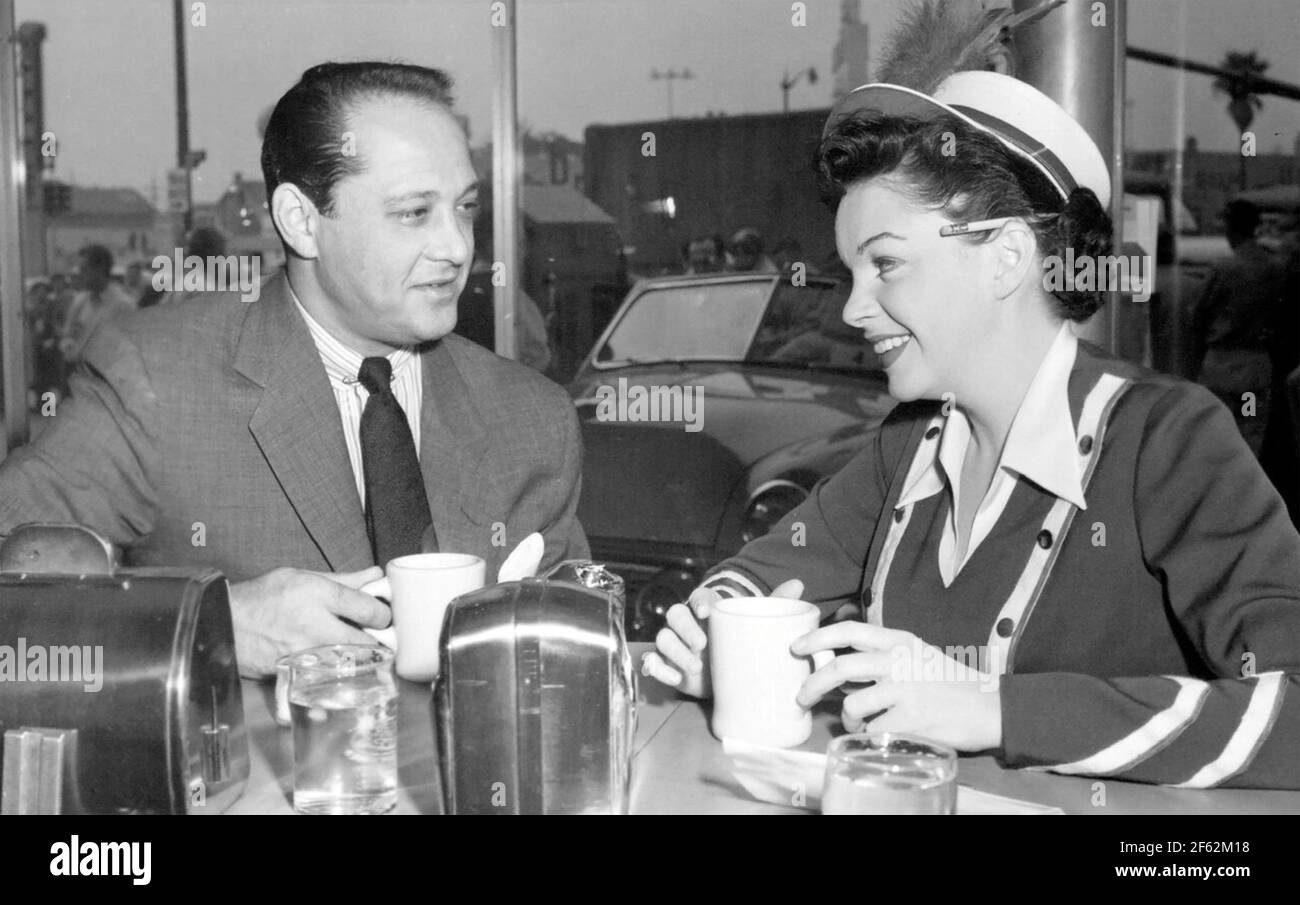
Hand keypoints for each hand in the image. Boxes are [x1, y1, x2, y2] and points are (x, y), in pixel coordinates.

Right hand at [227, 566, 391, 677]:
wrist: (223, 623)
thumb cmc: (262, 597)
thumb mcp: (301, 577)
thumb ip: (342, 578)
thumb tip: (374, 573)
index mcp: (319, 594)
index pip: (369, 607)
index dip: (382, 614)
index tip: (380, 617)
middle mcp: (315, 624)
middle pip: (366, 641)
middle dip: (377, 643)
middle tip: (375, 640)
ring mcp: (305, 652)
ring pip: (351, 665)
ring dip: (361, 663)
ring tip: (358, 656)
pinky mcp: (295, 673)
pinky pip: (324, 685)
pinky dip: (335, 686)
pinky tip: (338, 679)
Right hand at [640, 578, 805, 698]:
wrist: (730, 678)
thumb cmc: (742, 646)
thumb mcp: (758, 625)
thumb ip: (776, 603)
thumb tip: (798, 583)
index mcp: (707, 610)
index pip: (697, 598)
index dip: (699, 602)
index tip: (707, 612)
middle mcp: (687, 625)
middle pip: (674, 615)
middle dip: (684, 628)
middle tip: (702, 644)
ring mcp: (675, 645)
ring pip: (662, 639)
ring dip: (674, 651)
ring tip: (694, 667)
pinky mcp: (668, 666)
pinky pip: (652, 663)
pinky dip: (658, 669)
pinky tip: (673, 678)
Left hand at [792, 622, 1001, 751]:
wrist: (988, 707)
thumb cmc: (948, 681)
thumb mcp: (916, 654)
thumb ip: (881, 656)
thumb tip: (840, 672)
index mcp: (898, 640)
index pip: (849, 630)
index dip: (817, 638)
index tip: (796, 647)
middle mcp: (899, 660)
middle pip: (839, 668)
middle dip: (812, 685)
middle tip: (801, 698)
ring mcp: (904, 690)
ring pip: (852, 705)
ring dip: (847, 719)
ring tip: (855, 723)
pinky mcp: (910, 720)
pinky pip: (873, 730)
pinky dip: (870, 734)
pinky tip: (883, 732)